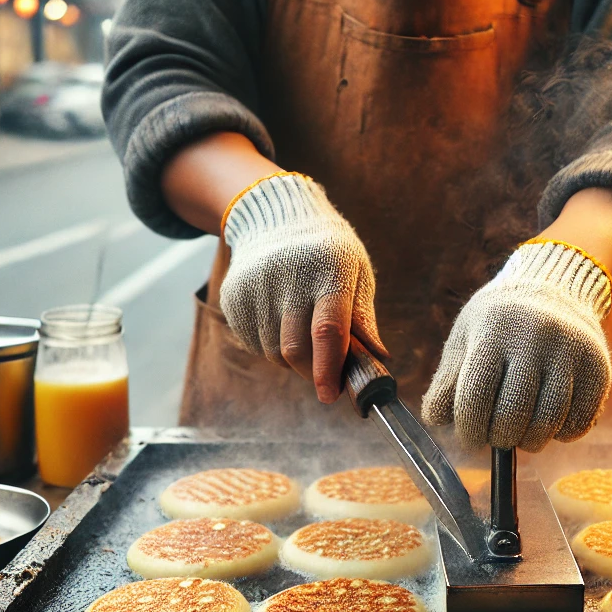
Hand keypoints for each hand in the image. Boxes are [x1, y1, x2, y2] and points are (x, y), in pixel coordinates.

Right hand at [219, 173, 386, 401]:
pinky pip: (253, 343)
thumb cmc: (328, 252)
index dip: (329, 369)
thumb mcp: (356, 272)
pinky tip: (281, 320)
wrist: (276, 216)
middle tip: (326, 372)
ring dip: (293, 358)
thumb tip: (377, 359)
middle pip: (295, 349)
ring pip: (273, 352)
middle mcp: (288, 277)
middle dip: (313, 371)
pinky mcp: (233, 296)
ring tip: (303, 331)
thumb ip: (363, 318)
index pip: (328, 330)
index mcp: (329, 270)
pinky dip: (271, 345)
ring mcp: (255, 286)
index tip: (331, 395)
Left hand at [422, 241, 611, 451]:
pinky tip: (549, 423)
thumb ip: (446, 381)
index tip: (470, 437)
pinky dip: (562, 434)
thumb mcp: (465, 338)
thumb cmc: (498, 323)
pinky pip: (579, 422)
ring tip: (521, 433)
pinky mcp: (598, 367)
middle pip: (512, 415)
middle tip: (496, 436)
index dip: (469, 429)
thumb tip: (437, 420)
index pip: (474, 398)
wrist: (554, 287)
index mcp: (493, 330)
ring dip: (530, 441)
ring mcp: (571, 353)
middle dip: (499, 438)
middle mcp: (535, 338)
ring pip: (548, 423)